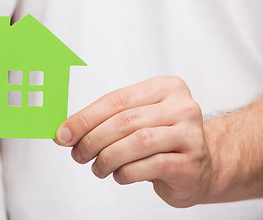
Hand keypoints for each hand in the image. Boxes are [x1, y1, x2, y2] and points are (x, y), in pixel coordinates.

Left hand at [55, 76, 211, 206]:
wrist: (201, 167)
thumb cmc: (160, 141)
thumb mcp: (136, 122)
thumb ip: (104, 121)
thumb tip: (65, 132)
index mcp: (165, 88)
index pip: (116, 100)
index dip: (84, 118)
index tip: (63, 134)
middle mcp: (182, 107)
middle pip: (124, 121)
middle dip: (92, 140)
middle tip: (78, 154)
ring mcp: (190, 135)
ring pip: (136, 142)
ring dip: (107, 158)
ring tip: (97, 168)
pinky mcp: (190, 163)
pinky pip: (148, 166)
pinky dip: (125, 172)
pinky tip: (119, 175)